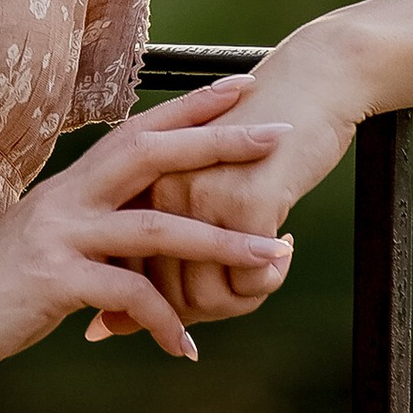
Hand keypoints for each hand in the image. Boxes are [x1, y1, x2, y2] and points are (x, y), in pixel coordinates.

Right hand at [0, 96, 294, 374]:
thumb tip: (137, 227)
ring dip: (219, 242)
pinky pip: (127, 295)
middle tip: (276, 134)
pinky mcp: (53, 280)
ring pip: (154, 228)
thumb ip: (90, 228)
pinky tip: (184, 347)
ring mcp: (59, 236)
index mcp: (69, 185)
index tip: (241, 88)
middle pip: (150, 154)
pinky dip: (163, 321)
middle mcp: (66, 198)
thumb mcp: (47, 245)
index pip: (137, 131)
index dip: (190, 108)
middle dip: (217, 143)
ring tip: (270, 255)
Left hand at [86, 48, 362, 340]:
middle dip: (212, 310)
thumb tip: (103, 329)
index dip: (162, 308)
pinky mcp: (244, 202)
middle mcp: (157, 192)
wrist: (309, 83)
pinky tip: (284, 245)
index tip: (196, 305)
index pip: (128, 281)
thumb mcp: (193, 199)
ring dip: (246, 298)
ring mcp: (198, 196)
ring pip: (210, 298)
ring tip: (269, 265)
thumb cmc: (252, 147)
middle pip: (168, 298)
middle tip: (249, 285)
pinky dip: (271, 278)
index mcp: (135, 186)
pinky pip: (251, 281)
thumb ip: (153, 257)